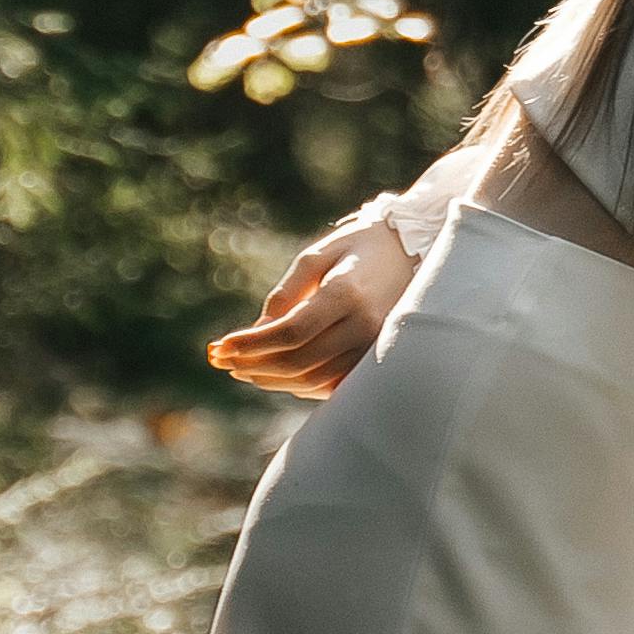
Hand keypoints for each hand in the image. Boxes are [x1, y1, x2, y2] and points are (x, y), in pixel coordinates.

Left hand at [209, 212, 404, 402]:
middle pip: (299, 361)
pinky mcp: (377, 359)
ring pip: (313, 379)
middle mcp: (365, 325)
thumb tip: (256, 332)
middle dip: (254, 365)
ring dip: (272, 379)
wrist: (412, 251)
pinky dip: (299, 386)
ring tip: (242, 370)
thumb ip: (286, 294)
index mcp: (347, 293)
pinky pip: (332, 385)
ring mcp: (374, 346)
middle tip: (223, 361)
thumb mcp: (317, 255)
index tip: (221, 346)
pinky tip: (276, 376)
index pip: (291, 332)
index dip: (252, 344)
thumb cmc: (357, 247)